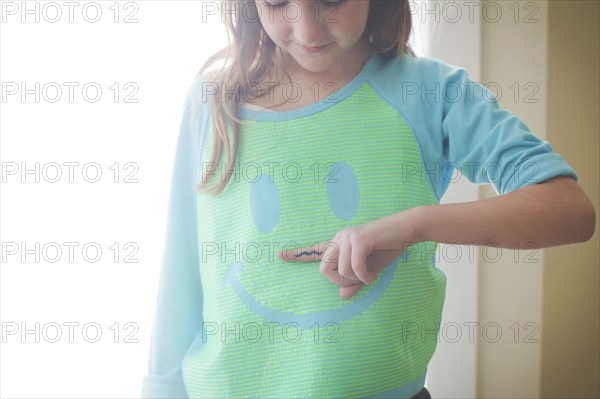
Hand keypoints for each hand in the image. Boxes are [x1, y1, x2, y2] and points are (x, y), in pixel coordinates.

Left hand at [277, 211, 417, 298]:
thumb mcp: (370, 271)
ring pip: (340, 271)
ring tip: (370, 275)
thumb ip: (355, 282)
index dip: (296, 255)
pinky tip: (373, 275)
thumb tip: (342, 295)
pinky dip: (364, 276)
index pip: (313, 250)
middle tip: (359, 280)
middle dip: (341, 281)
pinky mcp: (358, 239)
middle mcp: (339, 238)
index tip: (279, 255)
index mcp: (339, 244)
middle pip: (325, 270)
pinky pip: (353, 266)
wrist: (406, 230)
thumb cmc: (388, 248)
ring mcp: (347, 237)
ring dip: (356, 279)